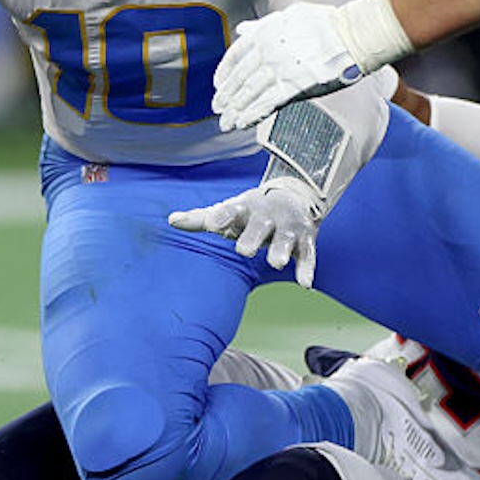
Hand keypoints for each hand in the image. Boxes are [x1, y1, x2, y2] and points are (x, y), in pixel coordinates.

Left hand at [168, 175, 322, 279]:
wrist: (294, 196)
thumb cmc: (252, 211)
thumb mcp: (229, 210)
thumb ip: (200, 218)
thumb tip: (171, 220)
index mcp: (245, 208)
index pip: (231, 210)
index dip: (222, 217)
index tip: (212, 224)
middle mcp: (267, 216)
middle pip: (260, 226)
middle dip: (253, 237)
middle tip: (243, 251)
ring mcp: (288, 228)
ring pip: (285, 239)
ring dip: (281, 250)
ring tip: (276, 264)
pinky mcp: (306, 240)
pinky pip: (308, 255)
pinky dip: (306, 268)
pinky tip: (304, 284)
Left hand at [212, 3, 362, 130]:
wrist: (352, 34)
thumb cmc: (326, 24)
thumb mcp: (289, 17)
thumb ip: (262, 26)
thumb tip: (242, 29)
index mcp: (264, 33)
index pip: (235, 56)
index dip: (224, 74)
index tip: (218, 84)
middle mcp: (268, 51)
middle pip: (239, 78)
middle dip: (226, 96)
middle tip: (218, 108)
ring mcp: (280, 69)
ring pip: (249, 93)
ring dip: (235, 110)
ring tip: (226, 122)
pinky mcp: (294, 86)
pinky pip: (267, 103)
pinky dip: (252, 115)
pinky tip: (242, 123)